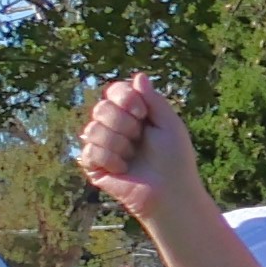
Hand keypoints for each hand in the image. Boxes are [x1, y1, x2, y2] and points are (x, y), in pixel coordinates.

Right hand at [71, 73, 205, 223]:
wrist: (170, 190)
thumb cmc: (174, 158)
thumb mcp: (169, 124)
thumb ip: (153, 100)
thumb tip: (138, 76)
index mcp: (132, 113)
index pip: (114, 91)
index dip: (125, 99)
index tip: (143, 114)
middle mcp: (113, 126)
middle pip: (101, 108)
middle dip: (124, 124)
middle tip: (140, 139)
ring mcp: (101, 144)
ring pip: (93, 129)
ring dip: (119, 144)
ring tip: (132, 157)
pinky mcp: (92, 164)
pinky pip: (90, 151)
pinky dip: (111, 160)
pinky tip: (122, 169)